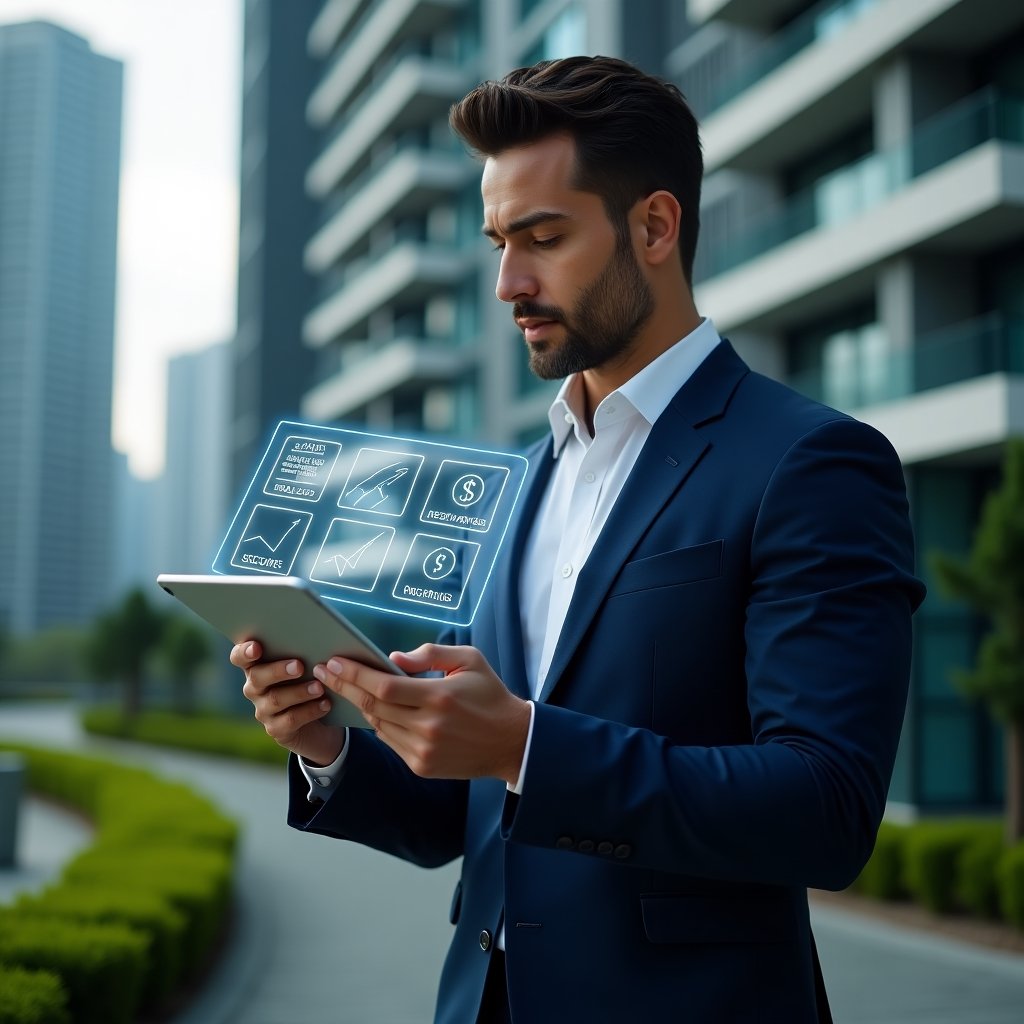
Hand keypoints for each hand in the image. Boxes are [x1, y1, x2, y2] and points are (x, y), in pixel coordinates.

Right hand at [231, 640, 345, 765]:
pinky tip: (325, 704)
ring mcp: (263, 710)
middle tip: (299, 666)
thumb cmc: (309, 680)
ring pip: (275, 700)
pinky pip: (289, 720)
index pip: (239, 657)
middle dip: (278, 671)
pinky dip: (309, 711)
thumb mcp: (306, 664)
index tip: (257, 647)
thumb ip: (302, 651)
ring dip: (299, 692)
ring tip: (319, 687)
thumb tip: (316, 638)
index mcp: (256, 666)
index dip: (244, 652)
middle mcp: (254, 688)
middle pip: (257, 677)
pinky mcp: (276, 729)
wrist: (318, 720)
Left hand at [314, 644, 530, 785]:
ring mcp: (423, 750)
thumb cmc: (489, 694)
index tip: (333, 662)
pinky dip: (379, 724)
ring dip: (360, 705)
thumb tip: (391, 658)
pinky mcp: (422, 766)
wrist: (511, 742)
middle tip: (324, 672)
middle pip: (373, 705)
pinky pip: (390, 741)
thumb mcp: (469, 660)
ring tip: (345, 688)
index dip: (354, 674)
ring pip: (378, 725)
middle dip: (344, 687)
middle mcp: (428, 727)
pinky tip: (374, 709)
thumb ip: (430, 654)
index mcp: (439, 697)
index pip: (384, 685)